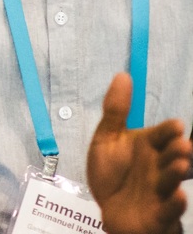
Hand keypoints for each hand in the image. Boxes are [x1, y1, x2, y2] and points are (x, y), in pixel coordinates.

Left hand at [88, 73, 189, 233]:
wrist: (108, 208)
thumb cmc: (112, 173)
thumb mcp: (107, 139)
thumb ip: (115, 111)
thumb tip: (122, 75)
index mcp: (149, 146)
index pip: (162, 135)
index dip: (168, 130)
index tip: (175, 125)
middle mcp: (159, 166)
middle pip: (171, 156)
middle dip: (177, 151)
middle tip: (181, 145)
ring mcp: (161, 190)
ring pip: (172, 181)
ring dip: (176, 173)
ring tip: (178, 165)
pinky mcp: (159, 213)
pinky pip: (169, 210)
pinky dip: (175, 204)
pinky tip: (179, 196)